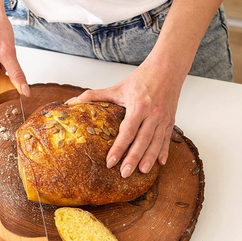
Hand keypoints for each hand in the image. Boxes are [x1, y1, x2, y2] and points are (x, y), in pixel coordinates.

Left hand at [67, 58, 183, 176]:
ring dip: (149, 158)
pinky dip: (164, 151)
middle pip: (142, 141)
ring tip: (142, 172)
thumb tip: (71, 103)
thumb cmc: (141, 78)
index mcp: (139, 106)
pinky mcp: (171, 120)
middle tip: (124, 174)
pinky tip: (160, 163)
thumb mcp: (117, 87)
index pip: (127, 132)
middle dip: (133, 159)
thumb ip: (94, 95)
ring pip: (156, 142)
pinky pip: (167, 139)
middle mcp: (153, 114)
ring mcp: (163, 118)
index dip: (118, 148)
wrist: (168, 67)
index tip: (110, 162)